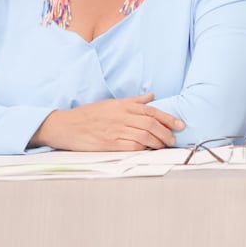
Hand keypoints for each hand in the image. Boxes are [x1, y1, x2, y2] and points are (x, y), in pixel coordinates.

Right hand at [30, 93, 186, 151]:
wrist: (66, 126)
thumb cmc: (88, 114)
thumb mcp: (111, 103)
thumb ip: (133, 101)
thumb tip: (151, 96)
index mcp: (123, 106)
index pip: (151, 111)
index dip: (168, 118)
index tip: (179, 124)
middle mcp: (121, 117)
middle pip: (150, 124)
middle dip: (166, 132)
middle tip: (173, 138)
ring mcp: (115, 131)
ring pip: (144, 136)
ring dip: (157, 142)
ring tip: (164, 145)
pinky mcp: (109, 144)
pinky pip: (131, 147)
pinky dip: (143, 149)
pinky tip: (149, 150)